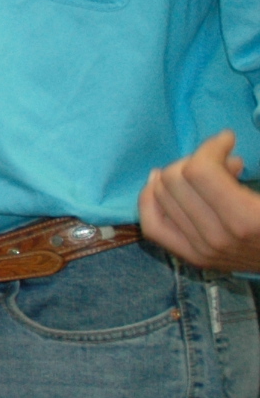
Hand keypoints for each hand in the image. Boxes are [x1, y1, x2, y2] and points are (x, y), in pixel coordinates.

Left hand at [141, 128, 259, 272]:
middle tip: (220, 159)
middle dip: (195, 159)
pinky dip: (151, 199)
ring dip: (178, 175)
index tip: (228, 140)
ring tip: (204, 173)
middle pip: (175, 180)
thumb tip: (226, 153)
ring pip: (160, 197)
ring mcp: (202, 251)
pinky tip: (161, 182)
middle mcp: (218, 238)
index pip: (199, 171)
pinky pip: (153, 225)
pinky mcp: (193, 257)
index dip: (211, 146)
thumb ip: (241, 170)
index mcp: (246, 220)